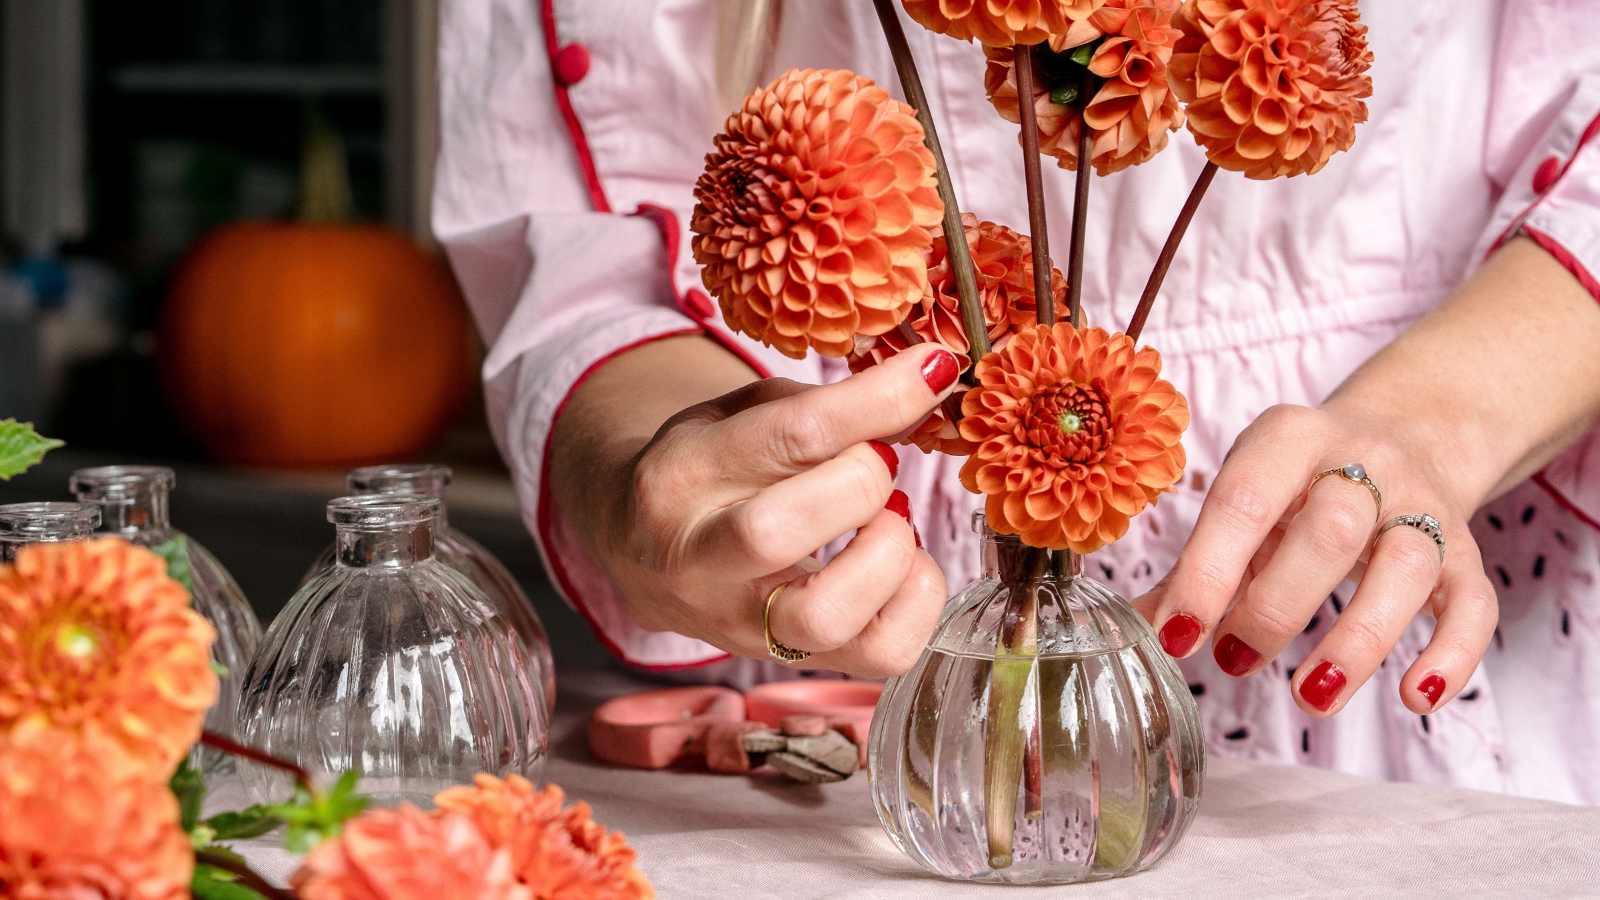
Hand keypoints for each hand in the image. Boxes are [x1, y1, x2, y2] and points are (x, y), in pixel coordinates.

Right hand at [587, 342, 963, 676]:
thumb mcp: (737, 416)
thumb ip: (816, 405)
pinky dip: (915, 601)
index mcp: (683, 475)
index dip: (878, 399)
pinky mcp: (789, 662)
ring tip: (889, 521)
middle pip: (780, 531)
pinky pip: (879, 655)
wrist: (643, 557)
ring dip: (888, 555)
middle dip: (861, 483)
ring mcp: (741, 624)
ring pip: (825, 615)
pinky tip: (899, 565)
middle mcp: (699, 560)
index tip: (933, 369)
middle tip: (879, 463)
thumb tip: (923, 386)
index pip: (790, 435)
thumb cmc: (706, 474)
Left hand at [1135, 403, 1497, 715]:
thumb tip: (1138, 628)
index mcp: (1289, 438)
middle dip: (1277, 607)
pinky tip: (1416, 698)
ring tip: (1311, 695)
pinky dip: (1452, 655)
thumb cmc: (1299, 484)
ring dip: (1358, 639)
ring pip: (1406, 566)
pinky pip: (1473, 603)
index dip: (1207, 572)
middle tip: (1235, 659)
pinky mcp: (1467, 551)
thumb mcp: (1242, 500)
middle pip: (1331, 530)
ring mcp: (1423, 504)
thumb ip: (1194, 566)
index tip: (1176, 637)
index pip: (1244, 501)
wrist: (1407, 434)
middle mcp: (1364, 461)